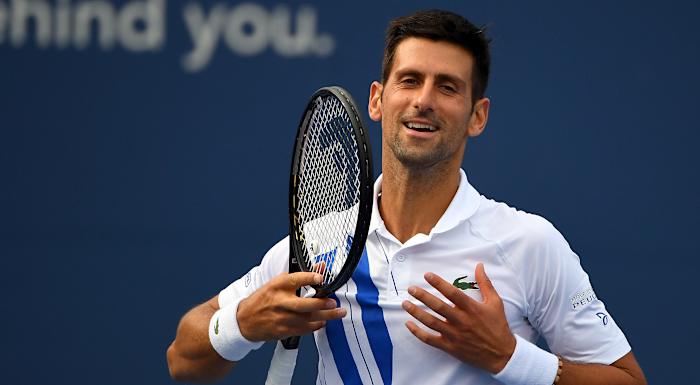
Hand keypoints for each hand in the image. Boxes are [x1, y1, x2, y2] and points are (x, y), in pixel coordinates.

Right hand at [237, 272, 345, 341]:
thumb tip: (320, 267)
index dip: (310, 277)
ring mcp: (282, 318)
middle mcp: (280, 302)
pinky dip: (316, 325)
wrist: (244, 320)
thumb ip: (300, 276)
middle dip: (322, 304)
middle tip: (333, 302)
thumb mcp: (277, 283)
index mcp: (277, 286)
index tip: (321, 276)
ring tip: (338, 312)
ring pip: (308, 319)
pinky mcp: (284, 330)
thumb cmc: (263, 299)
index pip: (295, 279)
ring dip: (326, 316)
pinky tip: (323, 321)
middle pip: (304, 304)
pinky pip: (304, 329)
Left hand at [401, 263, 515, 373]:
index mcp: (472, 308)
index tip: (427, 275)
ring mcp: (454, 335)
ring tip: (405, 303)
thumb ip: (485, 283)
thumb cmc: (498, 326)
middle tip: (411, 289)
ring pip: (431, 322)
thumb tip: (479, 265)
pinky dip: (418, 332)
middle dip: (422, 296)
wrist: (502, 354)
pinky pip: (430, 339)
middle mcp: (461, 321)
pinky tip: (409, 324)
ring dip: (416, 312)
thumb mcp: (495, 302)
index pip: (452, 292)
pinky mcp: (450, 347)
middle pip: (438, 306)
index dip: (438, 283)